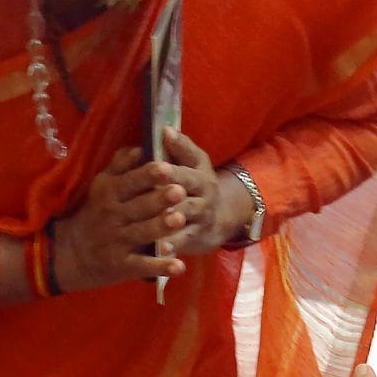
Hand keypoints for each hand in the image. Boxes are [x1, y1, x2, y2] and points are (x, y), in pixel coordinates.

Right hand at [52, 148, 186, 292]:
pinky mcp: (122, 266)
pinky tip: (179, 266)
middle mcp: (114, 216)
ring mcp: (118, 242)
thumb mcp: (101, 185)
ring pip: (142, 233)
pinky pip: (143, 265)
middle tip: (179, 191)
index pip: (130, 182)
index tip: (166, 167)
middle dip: (159, 199)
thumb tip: (140, 147)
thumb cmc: (95, 213)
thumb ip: (120, 165)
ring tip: (179, 219)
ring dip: (160, 227)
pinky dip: (160, 267)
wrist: (70, 253)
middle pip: (139, 206)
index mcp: (110, 193)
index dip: (148, 175)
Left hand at [156, 131, 242, 257]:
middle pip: (187, 189)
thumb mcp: (194, 164)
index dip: (175, 159)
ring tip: (159, 218)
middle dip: (171, 189)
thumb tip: (165, 128)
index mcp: (199, 172)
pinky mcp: (196, 236)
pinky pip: (184, 240)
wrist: (219, 218)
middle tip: (158, 185)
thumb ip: (180, 147)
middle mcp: (204, 193)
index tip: (160, 155)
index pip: (187, 163)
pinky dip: (173, 244)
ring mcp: (201, 216)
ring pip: (185, 214)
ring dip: (172, 217)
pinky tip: (160, 248)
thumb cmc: (195, 185)